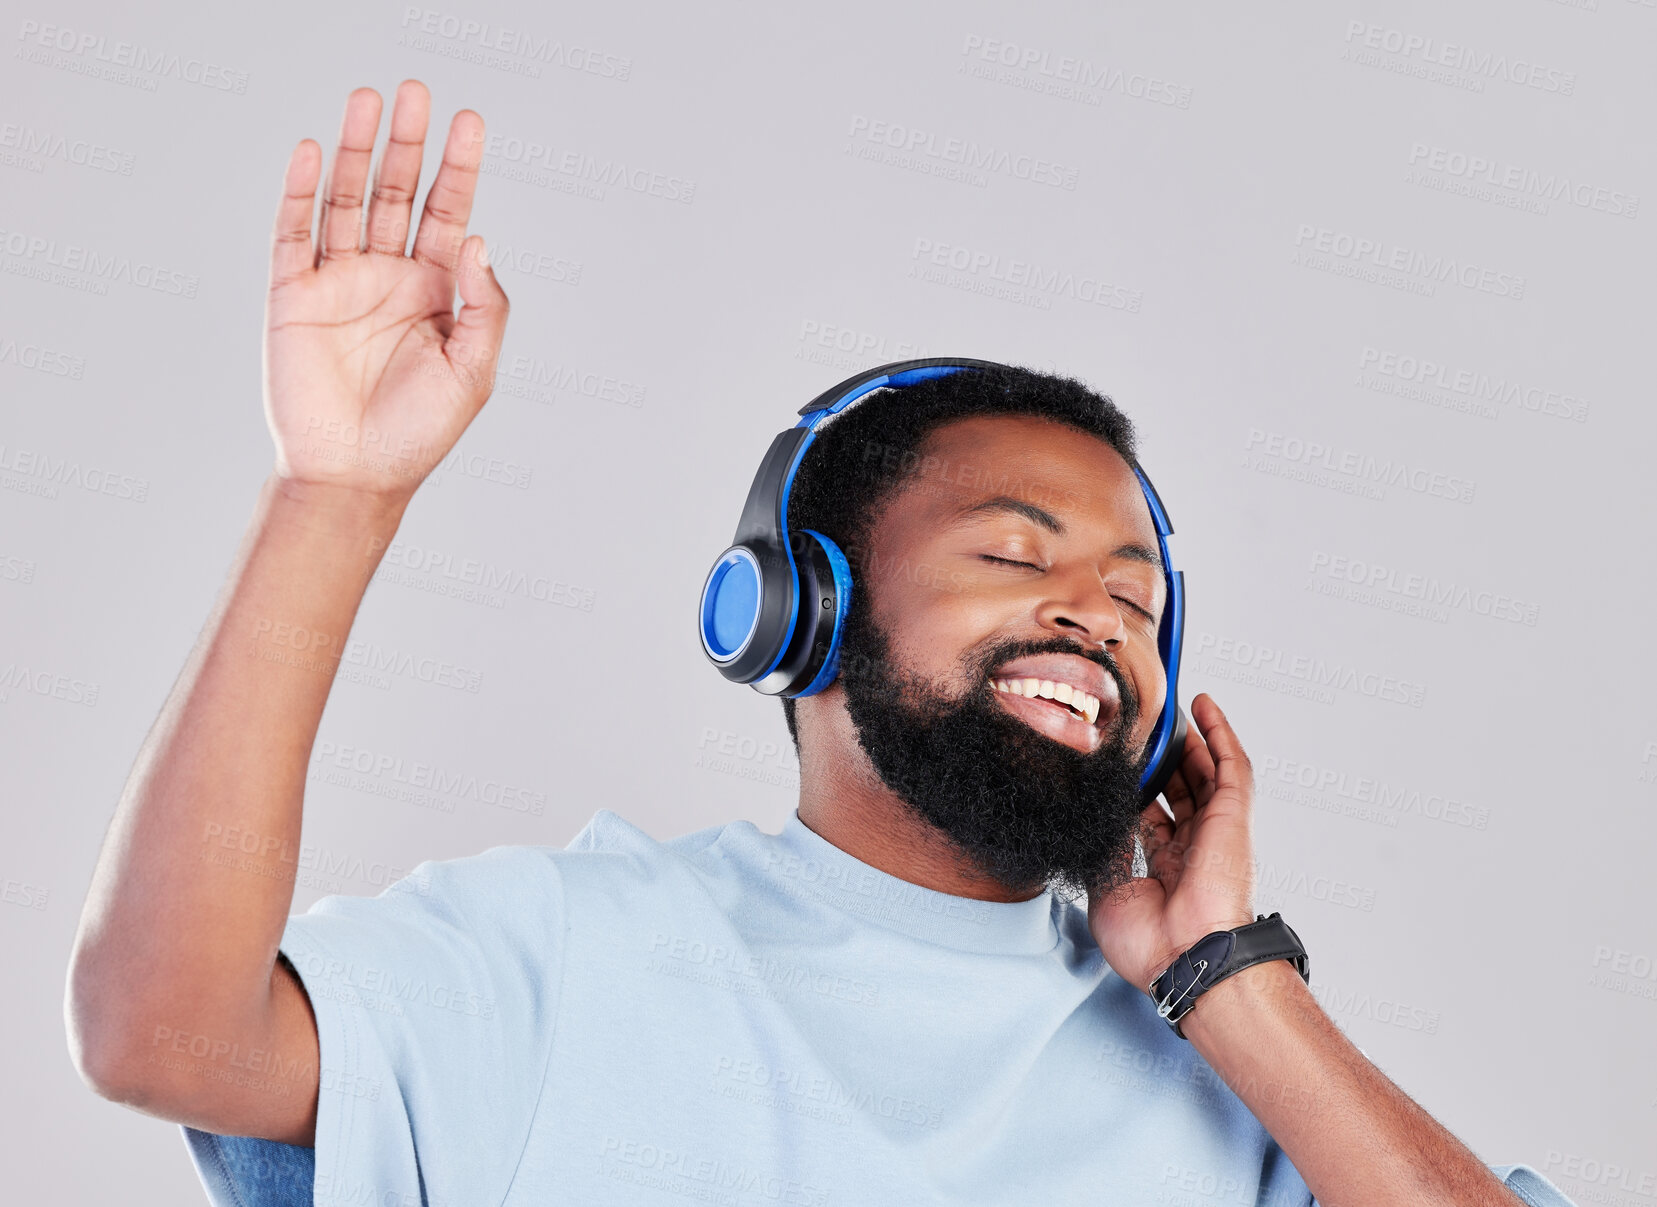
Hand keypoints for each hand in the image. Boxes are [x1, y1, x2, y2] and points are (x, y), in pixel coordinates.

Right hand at [263, 80, 509, 505]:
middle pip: (397, 192)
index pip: (449, 212)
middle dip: (407, 143)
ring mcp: (339, 281)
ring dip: (354, 150)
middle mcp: (388, 275)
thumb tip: (479, 240)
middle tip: (415, 92)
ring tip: (367, 99)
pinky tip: (310, 151)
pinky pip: (294, 233)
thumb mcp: (473, 371)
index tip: (470, 120)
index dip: (459, 167)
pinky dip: (299, 191)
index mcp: (436, 289)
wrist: (356, 476)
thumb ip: (484, 305)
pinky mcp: (293, 296)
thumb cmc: (420, 432)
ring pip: (346, 199)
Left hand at [1087, 693, 1257, 994]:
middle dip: (1161, 756)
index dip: (1136, 785)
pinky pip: (1230, 767)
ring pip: (1204, 771)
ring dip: (1189, 737)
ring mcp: (1214, 832)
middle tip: (1142, 725)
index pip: (1150, 813)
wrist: (1186, 958)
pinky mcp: (1233, 818)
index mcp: (1163, 868)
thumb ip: (1106, 845)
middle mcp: (1191, 847)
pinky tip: (1203, 706)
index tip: (1117, 761)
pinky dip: (1219, 733)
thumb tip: (1100, 811)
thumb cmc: (1149, 944)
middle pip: (1177, 787)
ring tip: (1170, 704)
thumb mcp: (1107, 888)